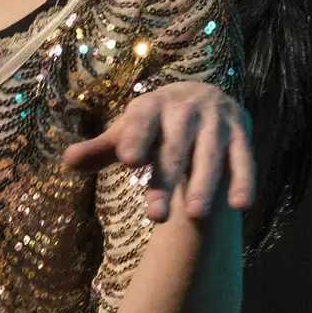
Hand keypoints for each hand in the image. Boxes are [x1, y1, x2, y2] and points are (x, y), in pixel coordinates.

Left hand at [62, 81, 255, 222]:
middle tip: (155, 217)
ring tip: (195, 215)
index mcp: (152, 106)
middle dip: (166, 181)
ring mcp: (215, 122)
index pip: (142, 123)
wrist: (202, 95)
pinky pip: (244, 159)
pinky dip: (244, 180)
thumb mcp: (127, 130)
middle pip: (175, 148)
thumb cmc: (155, 122)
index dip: (136, 138)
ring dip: (204, 183)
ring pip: (210, 155)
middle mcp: (185, 110)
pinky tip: (240, 206)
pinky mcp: (240, 135)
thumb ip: (100, 149)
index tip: (128, 161)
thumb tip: (67, 161)